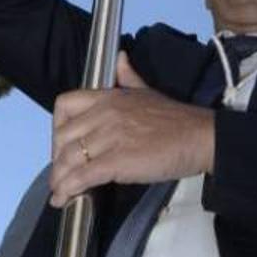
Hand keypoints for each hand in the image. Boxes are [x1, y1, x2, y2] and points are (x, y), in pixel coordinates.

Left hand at [49, 51, 214, 206]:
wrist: (200, 137)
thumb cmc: (176, 119)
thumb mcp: (148, 90)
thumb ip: (129, 76)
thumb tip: (120, 56)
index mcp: (109, 96)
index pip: (65, 104)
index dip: (57, 126)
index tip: (63, 143)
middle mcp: (104, 114)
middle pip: (62, 137)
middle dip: (57, 158)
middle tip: (64, 172)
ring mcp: (110, 137)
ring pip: (69, 159)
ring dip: (59, 179)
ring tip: (59, 192)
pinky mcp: (117, 162)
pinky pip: (82, 177)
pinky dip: (68, 190)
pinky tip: (64, 199)